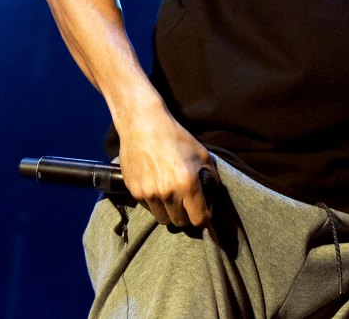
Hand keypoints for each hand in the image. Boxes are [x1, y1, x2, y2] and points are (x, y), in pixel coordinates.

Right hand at [117, 103, 217, 227]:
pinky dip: (155, 203)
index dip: (204, 218)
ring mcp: (149, 194)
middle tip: (188, 205)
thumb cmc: (175, 137)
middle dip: (187, 216)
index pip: (199, 218)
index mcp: (187, 184)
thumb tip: (213, 195)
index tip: (204, 213)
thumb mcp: (202, 154)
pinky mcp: (135, 192)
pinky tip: (158, 188)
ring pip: (163, 218)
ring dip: (169, 212)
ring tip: (172, 197)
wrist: (144, 125)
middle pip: (180, 222)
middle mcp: (168, 193)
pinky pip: (149, 208)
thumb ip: (211, 177)